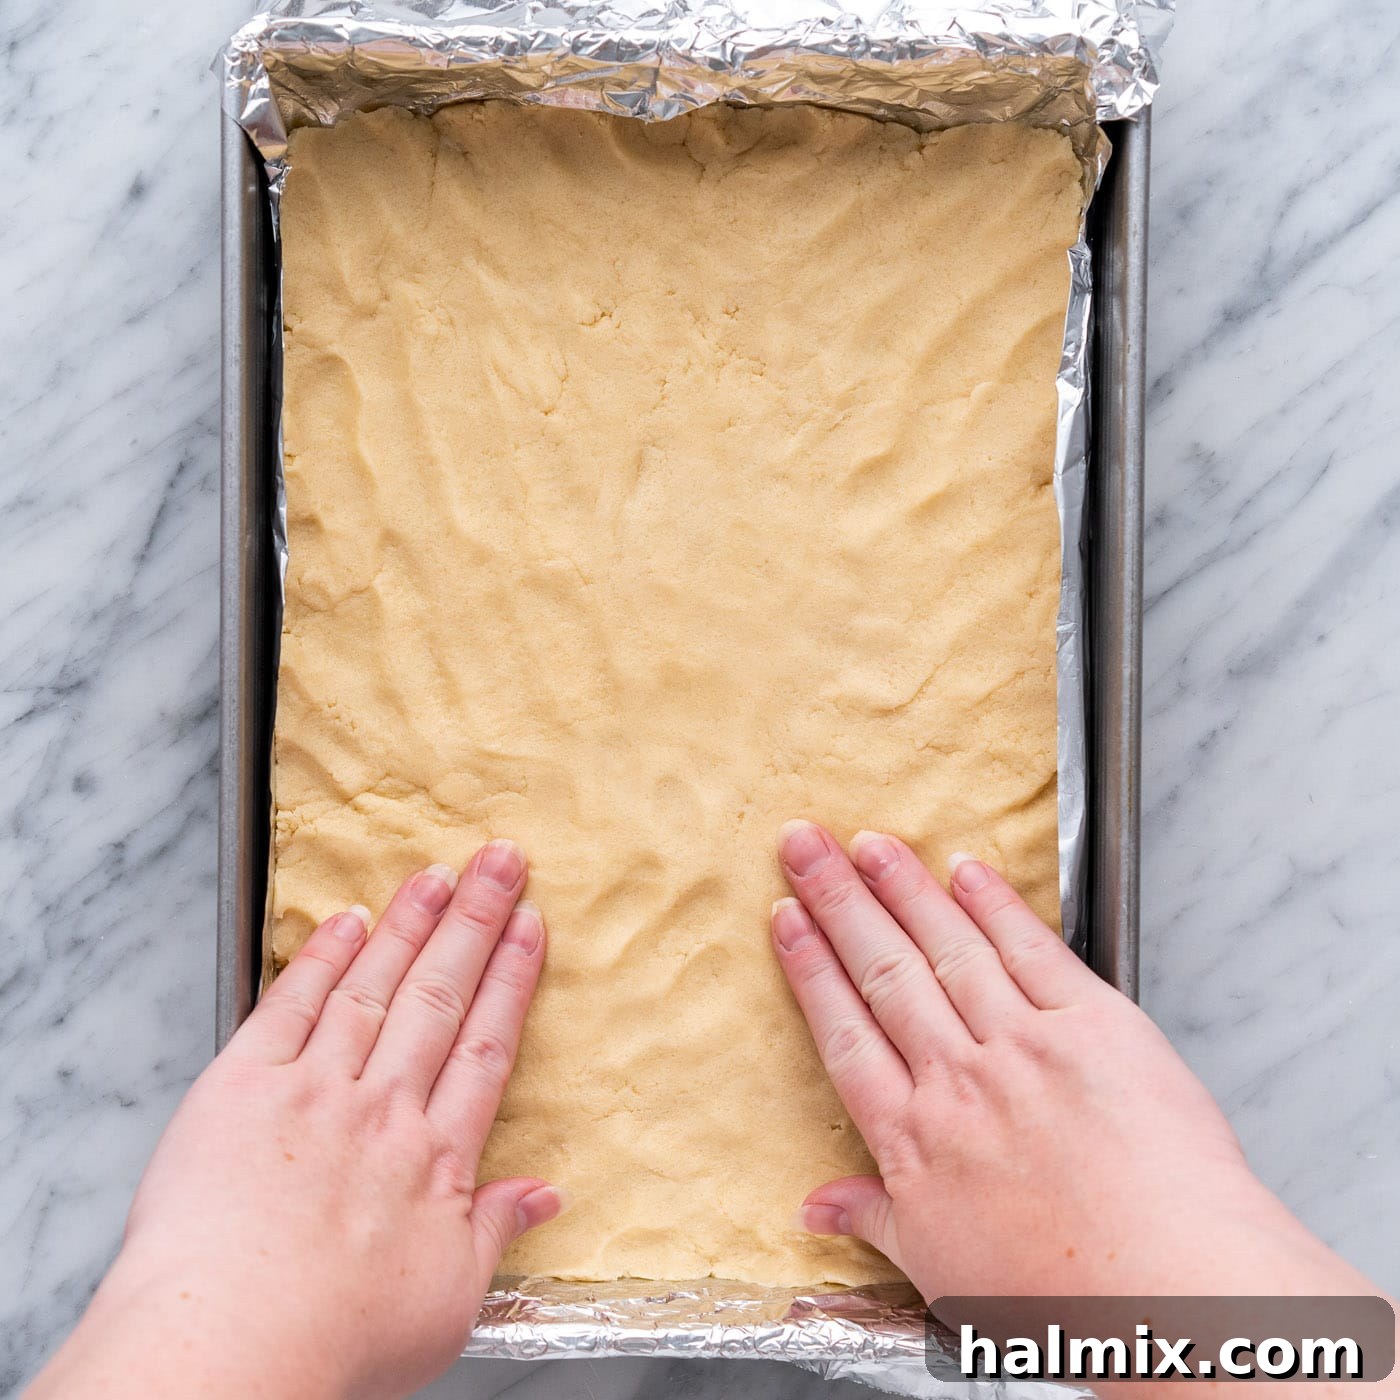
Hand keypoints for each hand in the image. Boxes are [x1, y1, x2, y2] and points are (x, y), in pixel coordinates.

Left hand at [29, 840, 559, 1399]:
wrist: (226, 1351)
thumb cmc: (332, 1342)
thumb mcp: (448, 1304)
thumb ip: (498, 1234)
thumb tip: (547, 1194)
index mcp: (433, 1157)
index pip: (486, 1046)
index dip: (511, 978)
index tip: (530, 926)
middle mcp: (381, 1108)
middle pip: (440, 996)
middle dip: (475, 921)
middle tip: (501, 861)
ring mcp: (311, 1090)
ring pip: (373, 986)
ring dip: (410, 924)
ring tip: (438, 873)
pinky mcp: (240, 1088)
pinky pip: (289, 1007)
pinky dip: (319, 959)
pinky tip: (347, 923)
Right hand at [772, 821, 1372, 1302]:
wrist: (1175, 1287)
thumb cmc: (1068, 1295)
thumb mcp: (945, 1276)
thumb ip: (875, 1222)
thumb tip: (812, 1208)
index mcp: (917, 1140)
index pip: (844, 1032)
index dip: (809, 968)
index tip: (786, 920)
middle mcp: (960, 1079)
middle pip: (883, 971)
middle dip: (836, 900)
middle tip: (802, 844)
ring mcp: (1026, 1045)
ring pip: (948, 947)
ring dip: (904, 887)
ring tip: (868, 842)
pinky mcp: (1096, 1025)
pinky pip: (1033, 951)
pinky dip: (996, 906)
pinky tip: (967, 871)